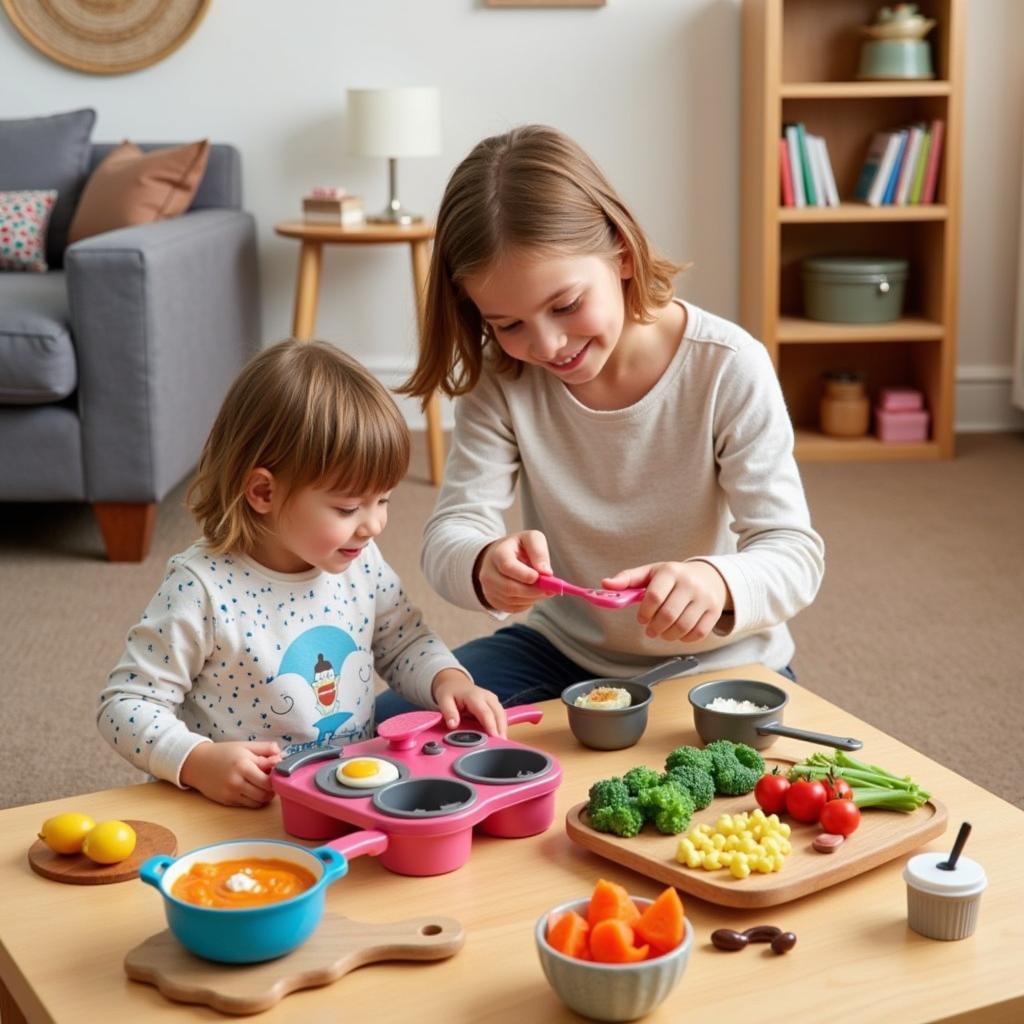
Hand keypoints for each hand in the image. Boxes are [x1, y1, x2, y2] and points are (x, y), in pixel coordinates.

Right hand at [180, 740, 282, 807]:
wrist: (196, 764)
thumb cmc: (223, 753)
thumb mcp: (245, 746)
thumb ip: (265, 749)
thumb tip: (281, 755)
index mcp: (244, 764)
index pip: (270, 778)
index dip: (277, 775)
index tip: (276, 770)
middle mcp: (237, 781)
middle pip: (266, 792)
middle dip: (273, 787)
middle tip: (271, 779)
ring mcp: (231, 793)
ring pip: (259, 801)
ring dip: (265, 795)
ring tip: (262, 785)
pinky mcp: (227, 802)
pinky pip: (248, 805)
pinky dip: (255, 799)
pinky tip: (252, 789)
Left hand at [431, 668, 507, 736]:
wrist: (454, 683)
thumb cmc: (450, 692)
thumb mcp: (444, 700)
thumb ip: (448, 712)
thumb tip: (452, 724)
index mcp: (474, 696)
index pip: (485, 712)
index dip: (491, 725)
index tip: (494, 737)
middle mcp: (486, 696)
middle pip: (498, 713)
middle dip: (501, 729)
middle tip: (501, 744)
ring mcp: (492, 699)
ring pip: (502, 714)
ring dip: (503, 728)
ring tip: (501, 743)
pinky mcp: (494, 703)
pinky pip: (501, 715)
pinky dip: (501, 726)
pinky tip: (498, 736)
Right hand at [475, 531, 552, 612]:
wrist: (500, 556)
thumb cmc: (518, 547)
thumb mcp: (530, 539)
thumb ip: (539, 552)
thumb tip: (547, 573)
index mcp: (498, 553)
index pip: (507, 566)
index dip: (524, 574)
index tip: (540, 577)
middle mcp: (489, 573)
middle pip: (509, 587)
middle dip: (533, 590)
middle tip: (550, 589)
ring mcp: (489, 589)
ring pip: (513, 600)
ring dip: (532, 597)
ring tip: (543, 588)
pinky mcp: (494, 601)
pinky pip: (514, 608)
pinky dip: (527, 603)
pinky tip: (532, 593)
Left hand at [603, 560, 731, 642]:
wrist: (709, 576)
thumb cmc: (674, 577)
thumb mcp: (651, 572)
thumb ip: (627, 579)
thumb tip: (605, 584)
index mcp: (670, 572)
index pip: (654, 596)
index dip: (645, 612)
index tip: (641, 619)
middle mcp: (690, 584)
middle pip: (668, 614)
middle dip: (655, 627)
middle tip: (650, 630)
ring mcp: (704, 598)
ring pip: (683, 626)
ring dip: (668, 635)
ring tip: (662, 632)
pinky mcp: (714, 611)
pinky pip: (698, 633)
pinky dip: (685, 638)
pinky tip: (678, 633)